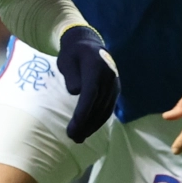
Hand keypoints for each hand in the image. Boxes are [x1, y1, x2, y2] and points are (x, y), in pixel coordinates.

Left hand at [56, 25, 119, 142]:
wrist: (89, 44)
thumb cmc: (73, 53)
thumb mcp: (66, 60)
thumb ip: (70, 75)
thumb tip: (76, 92)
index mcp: (96, 68)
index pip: (90, 94)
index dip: (82, 113)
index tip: (73, 127)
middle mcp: (109, 77)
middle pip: (98, 105)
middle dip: (85, 124)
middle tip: (72, 138)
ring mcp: (114, 84)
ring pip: (105, 110)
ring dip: (92, 126)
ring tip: (79, 138)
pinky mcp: (116, 90)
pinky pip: (109, 108)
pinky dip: (99, 121)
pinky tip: (89, 129)